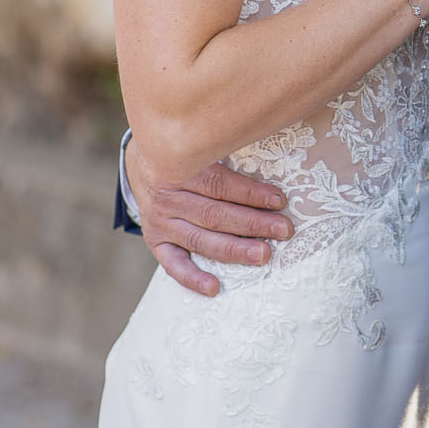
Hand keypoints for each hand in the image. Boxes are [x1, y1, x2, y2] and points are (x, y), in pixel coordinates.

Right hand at [127, 136, 290, 296]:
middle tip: (283, 230)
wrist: (145, 161)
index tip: (279, 200)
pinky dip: (193, 278)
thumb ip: (227, 148)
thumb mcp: (200, 145)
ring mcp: (160, 222)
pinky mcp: (156, 242)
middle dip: (252, 223)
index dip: (250, 193)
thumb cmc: (188, 153)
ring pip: (201, 239)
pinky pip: (173, 265)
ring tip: (263, 255)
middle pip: (214, 214)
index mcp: (179, 168)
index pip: (219, 184)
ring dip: (234, 249)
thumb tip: (267, 139)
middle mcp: (167, 198)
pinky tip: (214, 288)